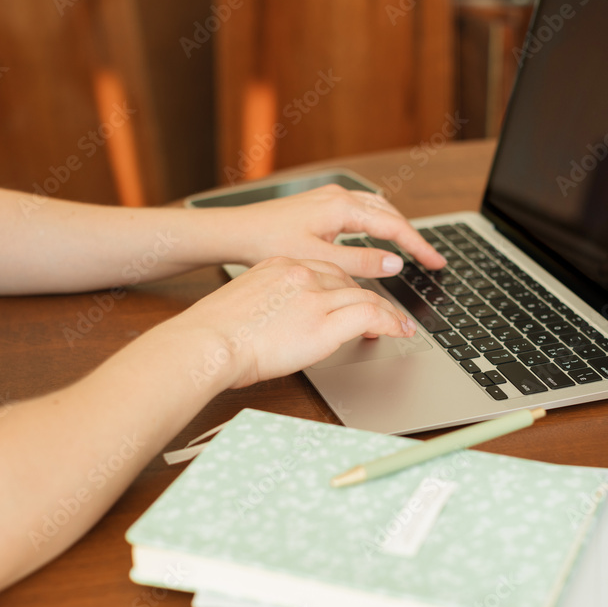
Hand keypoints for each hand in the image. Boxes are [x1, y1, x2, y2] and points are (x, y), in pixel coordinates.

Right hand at [173, 256, 416, 388]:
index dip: (347, 288)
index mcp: (280, 265)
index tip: (356, 300)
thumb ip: (270, 304)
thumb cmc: (214, 334)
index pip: (326, 270)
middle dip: (371, 299)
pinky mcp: (325, 321)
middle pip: (349, 282)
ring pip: (366, 296)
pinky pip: (371, 315)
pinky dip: (391, 323)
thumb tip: (282, 322)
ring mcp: (314, 296)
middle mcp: (300, 273)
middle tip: (385, 317)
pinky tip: (398, 331)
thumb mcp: (244, 305)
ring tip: (399, 326)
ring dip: (387, 313)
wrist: (208, 342)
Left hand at [220, 184, 446, 276]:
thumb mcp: (319, 258)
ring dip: (397, 227)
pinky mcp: (322, 204)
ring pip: (377, 209)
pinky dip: (379, 222)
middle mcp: (339, 196)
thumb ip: (359, 262)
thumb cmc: (268, 242)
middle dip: (413, 236)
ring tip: (412, 248)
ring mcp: (330, 197)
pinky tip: (379, 233)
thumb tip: (394, 263)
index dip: (419, 246)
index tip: (436, 262)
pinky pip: (362, 209)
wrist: (237, 230)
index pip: (394, 226)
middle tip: (431, 259)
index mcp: (342, 207)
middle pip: (390, 214)